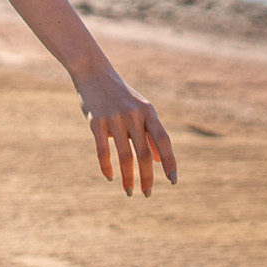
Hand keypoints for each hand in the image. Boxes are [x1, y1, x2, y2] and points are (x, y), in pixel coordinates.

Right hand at [74, 68, 177, 196]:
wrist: (93, 72)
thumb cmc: (120, 95)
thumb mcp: (140, 110)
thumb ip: (151, 134)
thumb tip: (161, 161)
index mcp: (148, 111)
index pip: (163, 140)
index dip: (170, 161)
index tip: (173, 181)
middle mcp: (133, 115)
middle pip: (144, 153)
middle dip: (147, 177)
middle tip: (147, 194)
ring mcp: (114, 118)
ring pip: (125, 156)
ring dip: (128, 178)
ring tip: (129, 192)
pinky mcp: (96, 122)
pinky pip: (103, 151)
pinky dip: (107, 168)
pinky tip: (111, 178)